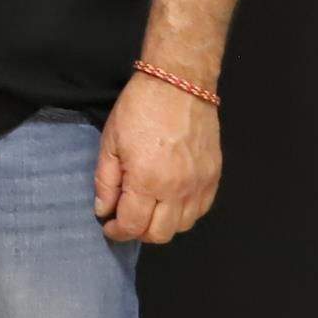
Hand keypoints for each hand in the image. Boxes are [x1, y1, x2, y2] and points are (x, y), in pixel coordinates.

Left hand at [96, 73, 220, 244]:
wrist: (179, 83)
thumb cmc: (139, 109)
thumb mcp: (110, 142)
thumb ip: (105, 181)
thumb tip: (104, 210)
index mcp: (148, 181)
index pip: (132, 225)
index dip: (117, 231)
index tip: (109, 225)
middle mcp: (177, 189)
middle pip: (159, 234)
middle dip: (139, 232)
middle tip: (127, 217)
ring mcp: (199, 184)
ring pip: (182, 226)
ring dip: (162, 224)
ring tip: (149, 208)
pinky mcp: (214, 176)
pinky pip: (201, 210)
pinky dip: (184, 213)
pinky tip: (171, 199)